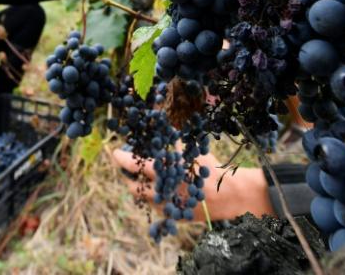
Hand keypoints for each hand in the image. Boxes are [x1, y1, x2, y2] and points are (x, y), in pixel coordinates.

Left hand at [110, 147, 274, 221]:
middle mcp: (161, 192)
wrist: (229, 196)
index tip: (115, 152)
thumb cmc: (211, 170)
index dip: (122, 159)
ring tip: (143, 178)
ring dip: (139, 188)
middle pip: (132, 187)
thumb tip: (164, 126)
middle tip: (129, 168)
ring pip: (143, 199)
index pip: (134, 166)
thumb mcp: (193, 152)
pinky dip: (154, 199)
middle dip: (127, 177)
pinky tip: (161, 190)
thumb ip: (176, 142)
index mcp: (164, 174)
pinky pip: (157, 208)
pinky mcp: (173, 217)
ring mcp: (166, 207)